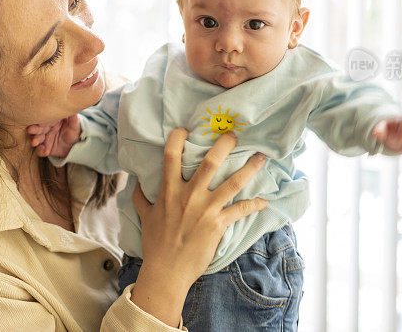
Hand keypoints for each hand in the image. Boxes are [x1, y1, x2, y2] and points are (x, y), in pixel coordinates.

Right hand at [25, 115, 80, 157]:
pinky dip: (40, 151)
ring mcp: (44, 138)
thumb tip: (72, 108)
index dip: (43, 121)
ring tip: (34, 142)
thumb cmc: (74, 131)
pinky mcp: (43, 148)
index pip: (46, 119)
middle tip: (30, 130)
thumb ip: (73, 118)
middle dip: (34, 129)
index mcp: (52, 120)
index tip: (41, 123)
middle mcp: (46, 128)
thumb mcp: (75, 125)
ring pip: (37, 138)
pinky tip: (44, 151)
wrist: (74, 145)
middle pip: (38, 128)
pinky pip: (40, 150)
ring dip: (35, 140)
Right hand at [129, 128, 267, 325]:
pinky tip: (264, 201)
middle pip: (210, 163)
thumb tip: (137, 181)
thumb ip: (141, 197)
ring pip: (233, 183)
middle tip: (234, 134)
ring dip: (250, 169)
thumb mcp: (145, 216)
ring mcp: (206, 209)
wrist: (167, 271)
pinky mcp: (218, 224)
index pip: (171, 156)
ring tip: (262, 157)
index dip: (178, 138)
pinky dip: (254, 204)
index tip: (185, 129)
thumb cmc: (155, 243)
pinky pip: (241, 210)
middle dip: (224, 145)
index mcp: (169, 190)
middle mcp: (189, 195)